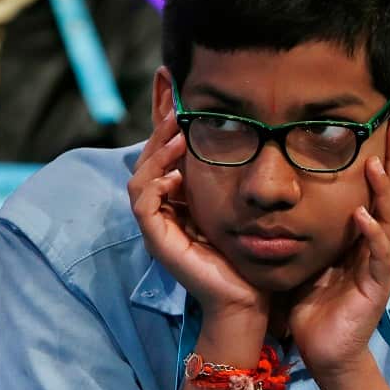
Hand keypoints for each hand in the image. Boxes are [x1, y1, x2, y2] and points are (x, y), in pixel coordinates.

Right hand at [128, 111, 266, 319]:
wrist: (246, 299)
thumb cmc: (248, 257)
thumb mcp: (239, 207)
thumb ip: (231, 180)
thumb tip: (244, 142)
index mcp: (179, 202)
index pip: (165, 156)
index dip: (164, 124)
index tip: (171, 90)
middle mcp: (164, 212)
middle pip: (148, 161)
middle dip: (158, 129)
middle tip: (174, 104)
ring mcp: (157, 227)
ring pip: (141, 178)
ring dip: (157, 153)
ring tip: (177, 133)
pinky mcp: (158, 241)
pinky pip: (144, 205)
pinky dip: (156, 185)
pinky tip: (175, 173)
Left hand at [288, 132, 389, 378]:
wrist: (325, 353)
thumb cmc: (315, 308)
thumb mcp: (309, 258)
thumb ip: (309, 230)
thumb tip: (283, 195)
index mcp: (363, 238)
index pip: (376, 190)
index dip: (380, 158)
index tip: (380, 124)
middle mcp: (378, 247)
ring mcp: (381, 267)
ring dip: (385, 193)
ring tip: (376, 165)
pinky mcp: (377, 289)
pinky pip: (379, 258)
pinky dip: (373, 236)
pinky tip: (364, 217)